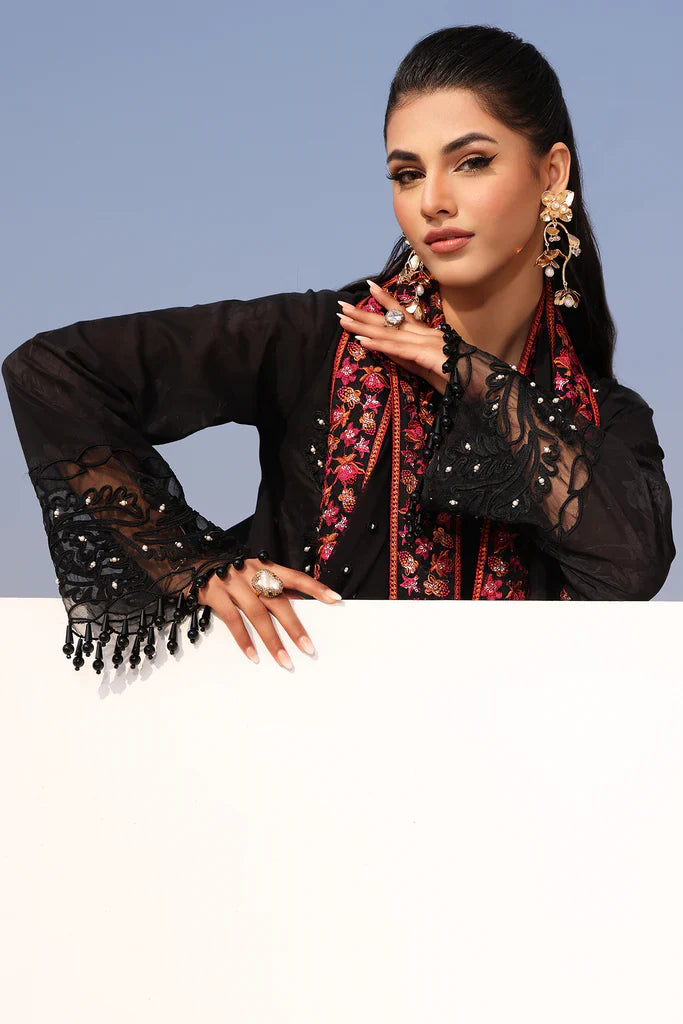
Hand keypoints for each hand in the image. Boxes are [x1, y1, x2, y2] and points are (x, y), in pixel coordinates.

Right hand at [196, 559, 341, 669]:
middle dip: (295, 627)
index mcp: (265, 567)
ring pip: (257, 614)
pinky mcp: (214, 595)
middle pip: (278, 601)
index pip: (295, 577)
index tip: (335, 600)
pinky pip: (233, 620)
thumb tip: (302, 604)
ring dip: (272, 640)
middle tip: (309, 649)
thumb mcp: (254, 575)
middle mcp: (251, 574)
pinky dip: (244, 640)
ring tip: (285, 661)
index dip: (315, 587)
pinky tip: (254, 656)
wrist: (192, 563)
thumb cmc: (231, 574)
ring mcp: (232, 584)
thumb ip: (274, 588)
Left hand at [336, 280, 449, 395]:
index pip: (402, 314)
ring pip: (389, 333)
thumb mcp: (425, 369)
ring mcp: (425, 343)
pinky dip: (378, 345)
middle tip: (340, 305)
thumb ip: (407, 358)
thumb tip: (388, 350)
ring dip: (363, 326)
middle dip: (363, 313)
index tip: (369, 287)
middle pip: (389, 321)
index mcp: (426, 336)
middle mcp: (424, 334)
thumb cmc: (456, 380)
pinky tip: (360, 340)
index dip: (385, 300)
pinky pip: (397, 350)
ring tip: (342, 319)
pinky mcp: (425, 356)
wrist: (480, 387)